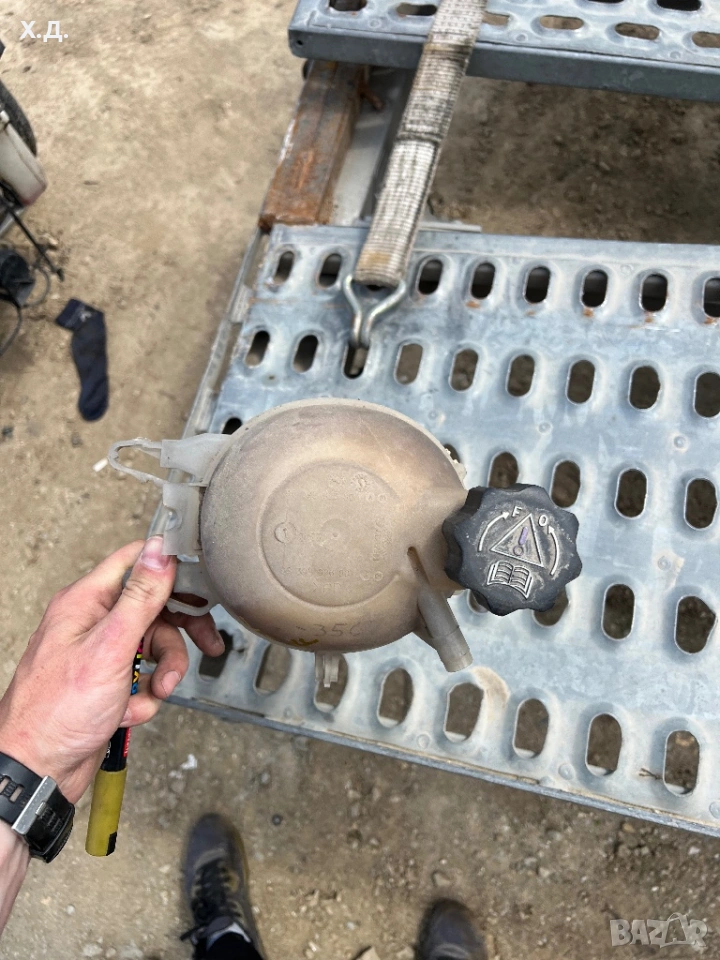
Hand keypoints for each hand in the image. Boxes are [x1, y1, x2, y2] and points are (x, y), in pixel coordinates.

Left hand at [0, 538, 223, 803]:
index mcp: (86, 601)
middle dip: (177, 635)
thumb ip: (140, 597)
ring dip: (164, 672)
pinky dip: (144, 696)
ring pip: (154, 646)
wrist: (38, 771)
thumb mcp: (110, 647)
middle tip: (206, 645)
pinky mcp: (107, 681)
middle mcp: (92, 622)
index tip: (202, 586)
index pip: (136, 561)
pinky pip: (143, 677)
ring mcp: (100, 653)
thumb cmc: (57, 712)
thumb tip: (160, 550)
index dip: (171, 569)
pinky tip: (129, 711)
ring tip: (156, 692)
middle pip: (153, 608)